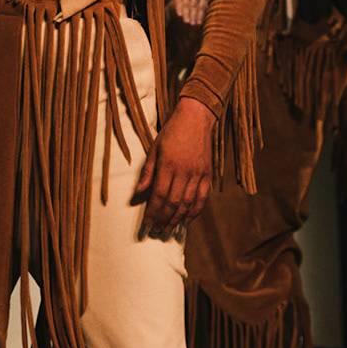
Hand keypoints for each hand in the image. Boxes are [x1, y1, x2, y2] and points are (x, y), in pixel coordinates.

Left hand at [133, 97, 214, 235]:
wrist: (196, 117)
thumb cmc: (172, 132)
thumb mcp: (154, 148)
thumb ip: (147, 172)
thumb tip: (138, 193)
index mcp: (167, 165)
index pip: (158, 195)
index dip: (153, 212)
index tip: (147, 223)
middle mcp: (184, 171)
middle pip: (173, 202)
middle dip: (164, 219)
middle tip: (157, 230)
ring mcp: (198, 173)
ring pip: (188, 203)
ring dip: (178, 218)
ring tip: (169, 228)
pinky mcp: (208, 173)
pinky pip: (203, 197)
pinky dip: (196, 210)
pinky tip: (188, 219)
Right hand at [166, 0, 209, 27]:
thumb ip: (204, 3)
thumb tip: (208, 15)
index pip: (201, 5)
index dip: (200, 15)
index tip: (199, 23)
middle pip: (194, 5)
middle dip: (193, 15)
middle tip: (193, 24)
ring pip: (186, 4)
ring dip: (186, 13)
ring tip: (186, 22)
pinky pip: (178, 1)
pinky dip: (179, 8)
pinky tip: (179, 15)